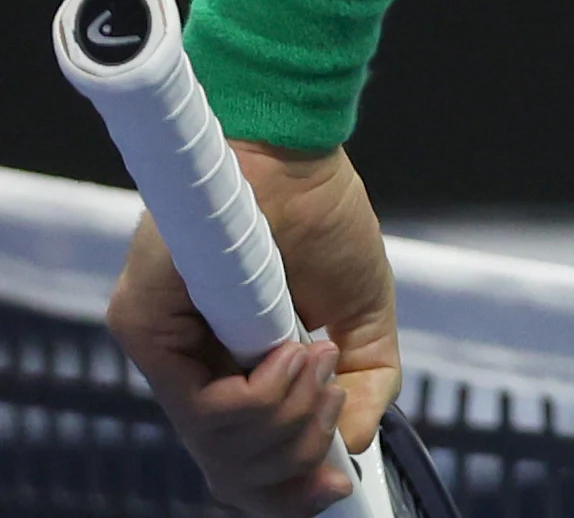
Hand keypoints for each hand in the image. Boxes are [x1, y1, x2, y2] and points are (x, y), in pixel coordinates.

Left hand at [108, 142, 397, 515]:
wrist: (295, 157)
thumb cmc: (324, 220)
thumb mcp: (363, 319)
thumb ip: (365, 385)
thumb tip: (350, 446)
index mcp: (227, 370)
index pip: (234, 462)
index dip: (284, 492)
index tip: (335, 489)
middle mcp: (184, 368)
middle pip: (230, 472)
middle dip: (299, 455)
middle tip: (337, 402)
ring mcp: (159, 352)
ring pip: (220, 446)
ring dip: (291, 416)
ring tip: (322, 360)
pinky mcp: (141, 327)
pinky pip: (207, 408)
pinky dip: (265, 393)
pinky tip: (296, 352)